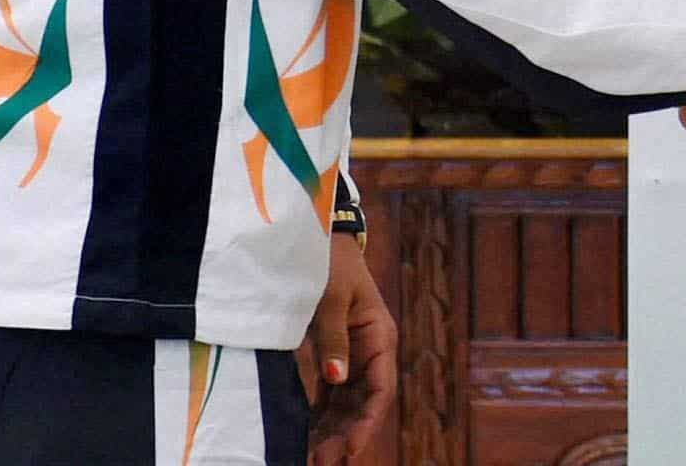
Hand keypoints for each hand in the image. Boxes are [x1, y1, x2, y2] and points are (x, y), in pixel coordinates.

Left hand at [303, 230, 395, 464]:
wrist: (319, 241)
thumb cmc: (331, 265)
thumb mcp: (332, 298)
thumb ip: (333, 339)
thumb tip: (336, 379)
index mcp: (380, 337)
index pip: (380, 389)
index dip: (367, 422)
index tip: (349, 450)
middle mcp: (371, 352)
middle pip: (362, 404)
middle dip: (343, 435)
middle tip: (319, 463)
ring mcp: (352, 357)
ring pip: (346, 404)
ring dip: (331, 431)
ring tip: (310, 458)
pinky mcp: (334, 357)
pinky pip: (330, 395)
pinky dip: (320, 416)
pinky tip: (305, 436)